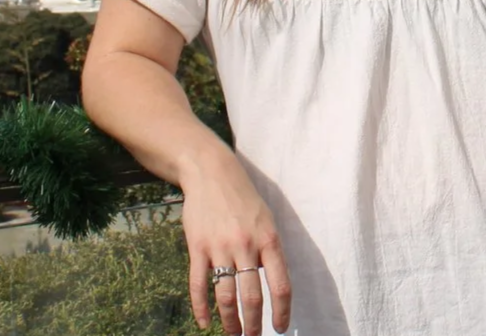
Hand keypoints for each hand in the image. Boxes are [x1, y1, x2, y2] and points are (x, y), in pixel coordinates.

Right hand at [179, 150, 290, 335]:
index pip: (280, 285)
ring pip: (226, 296)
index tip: (280, 329)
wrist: (212, 173)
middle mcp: (246, 245)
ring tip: (233, 335)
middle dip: (253, 325)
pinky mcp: (197, 247)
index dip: (282, 312)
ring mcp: (220, 247)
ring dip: (230, 322)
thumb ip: (270, 250)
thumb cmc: (243, 197)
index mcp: (268, 239)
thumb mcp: (266, 218)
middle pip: (252, 297)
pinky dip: (201, 308)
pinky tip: (204, 323)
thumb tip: (274, 283)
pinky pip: (199, 285)